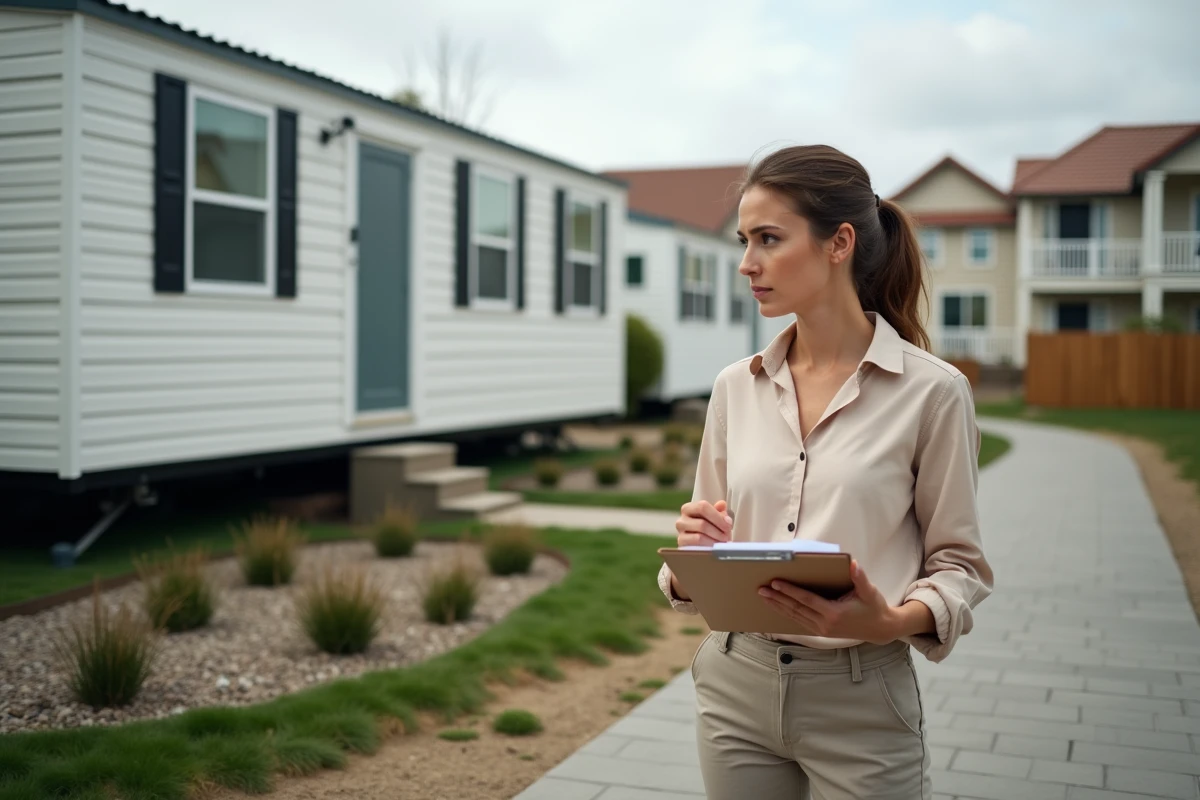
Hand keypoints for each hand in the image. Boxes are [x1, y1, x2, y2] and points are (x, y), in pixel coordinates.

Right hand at [675, 499, 731, 547]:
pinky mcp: (682, 545)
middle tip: (727, 536)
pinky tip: (715, 547)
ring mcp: (680, 533)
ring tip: (723, 542)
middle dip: (718, 531)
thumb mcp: (716, 518)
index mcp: (689, 508)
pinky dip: (708, 546)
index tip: (728, 524)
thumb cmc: (711, 528)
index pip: (702, 507)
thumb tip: (722, 504)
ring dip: (714, 540)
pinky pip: (696, 546)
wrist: (704, 545)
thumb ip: (719, 510)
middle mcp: (681, 520)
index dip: (718, 516)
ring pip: (699, 536)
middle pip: (702, 524)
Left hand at [758, 559, 900, 644]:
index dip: (790, 591)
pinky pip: (800, 622)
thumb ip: (860, 578)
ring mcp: (822, 629)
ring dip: (778, 607)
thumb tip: (853, 564)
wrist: (880, 629)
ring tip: (764, 597)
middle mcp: (825, 623)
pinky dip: (787, 614)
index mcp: (834, 613)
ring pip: (795, 617)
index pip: (807, 600)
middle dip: (777, 599)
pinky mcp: (821, 631)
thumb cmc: (874, 607)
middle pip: (796, 609)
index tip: (776, 583)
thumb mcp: (870, 591)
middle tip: (761, 590)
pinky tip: (777, 608)